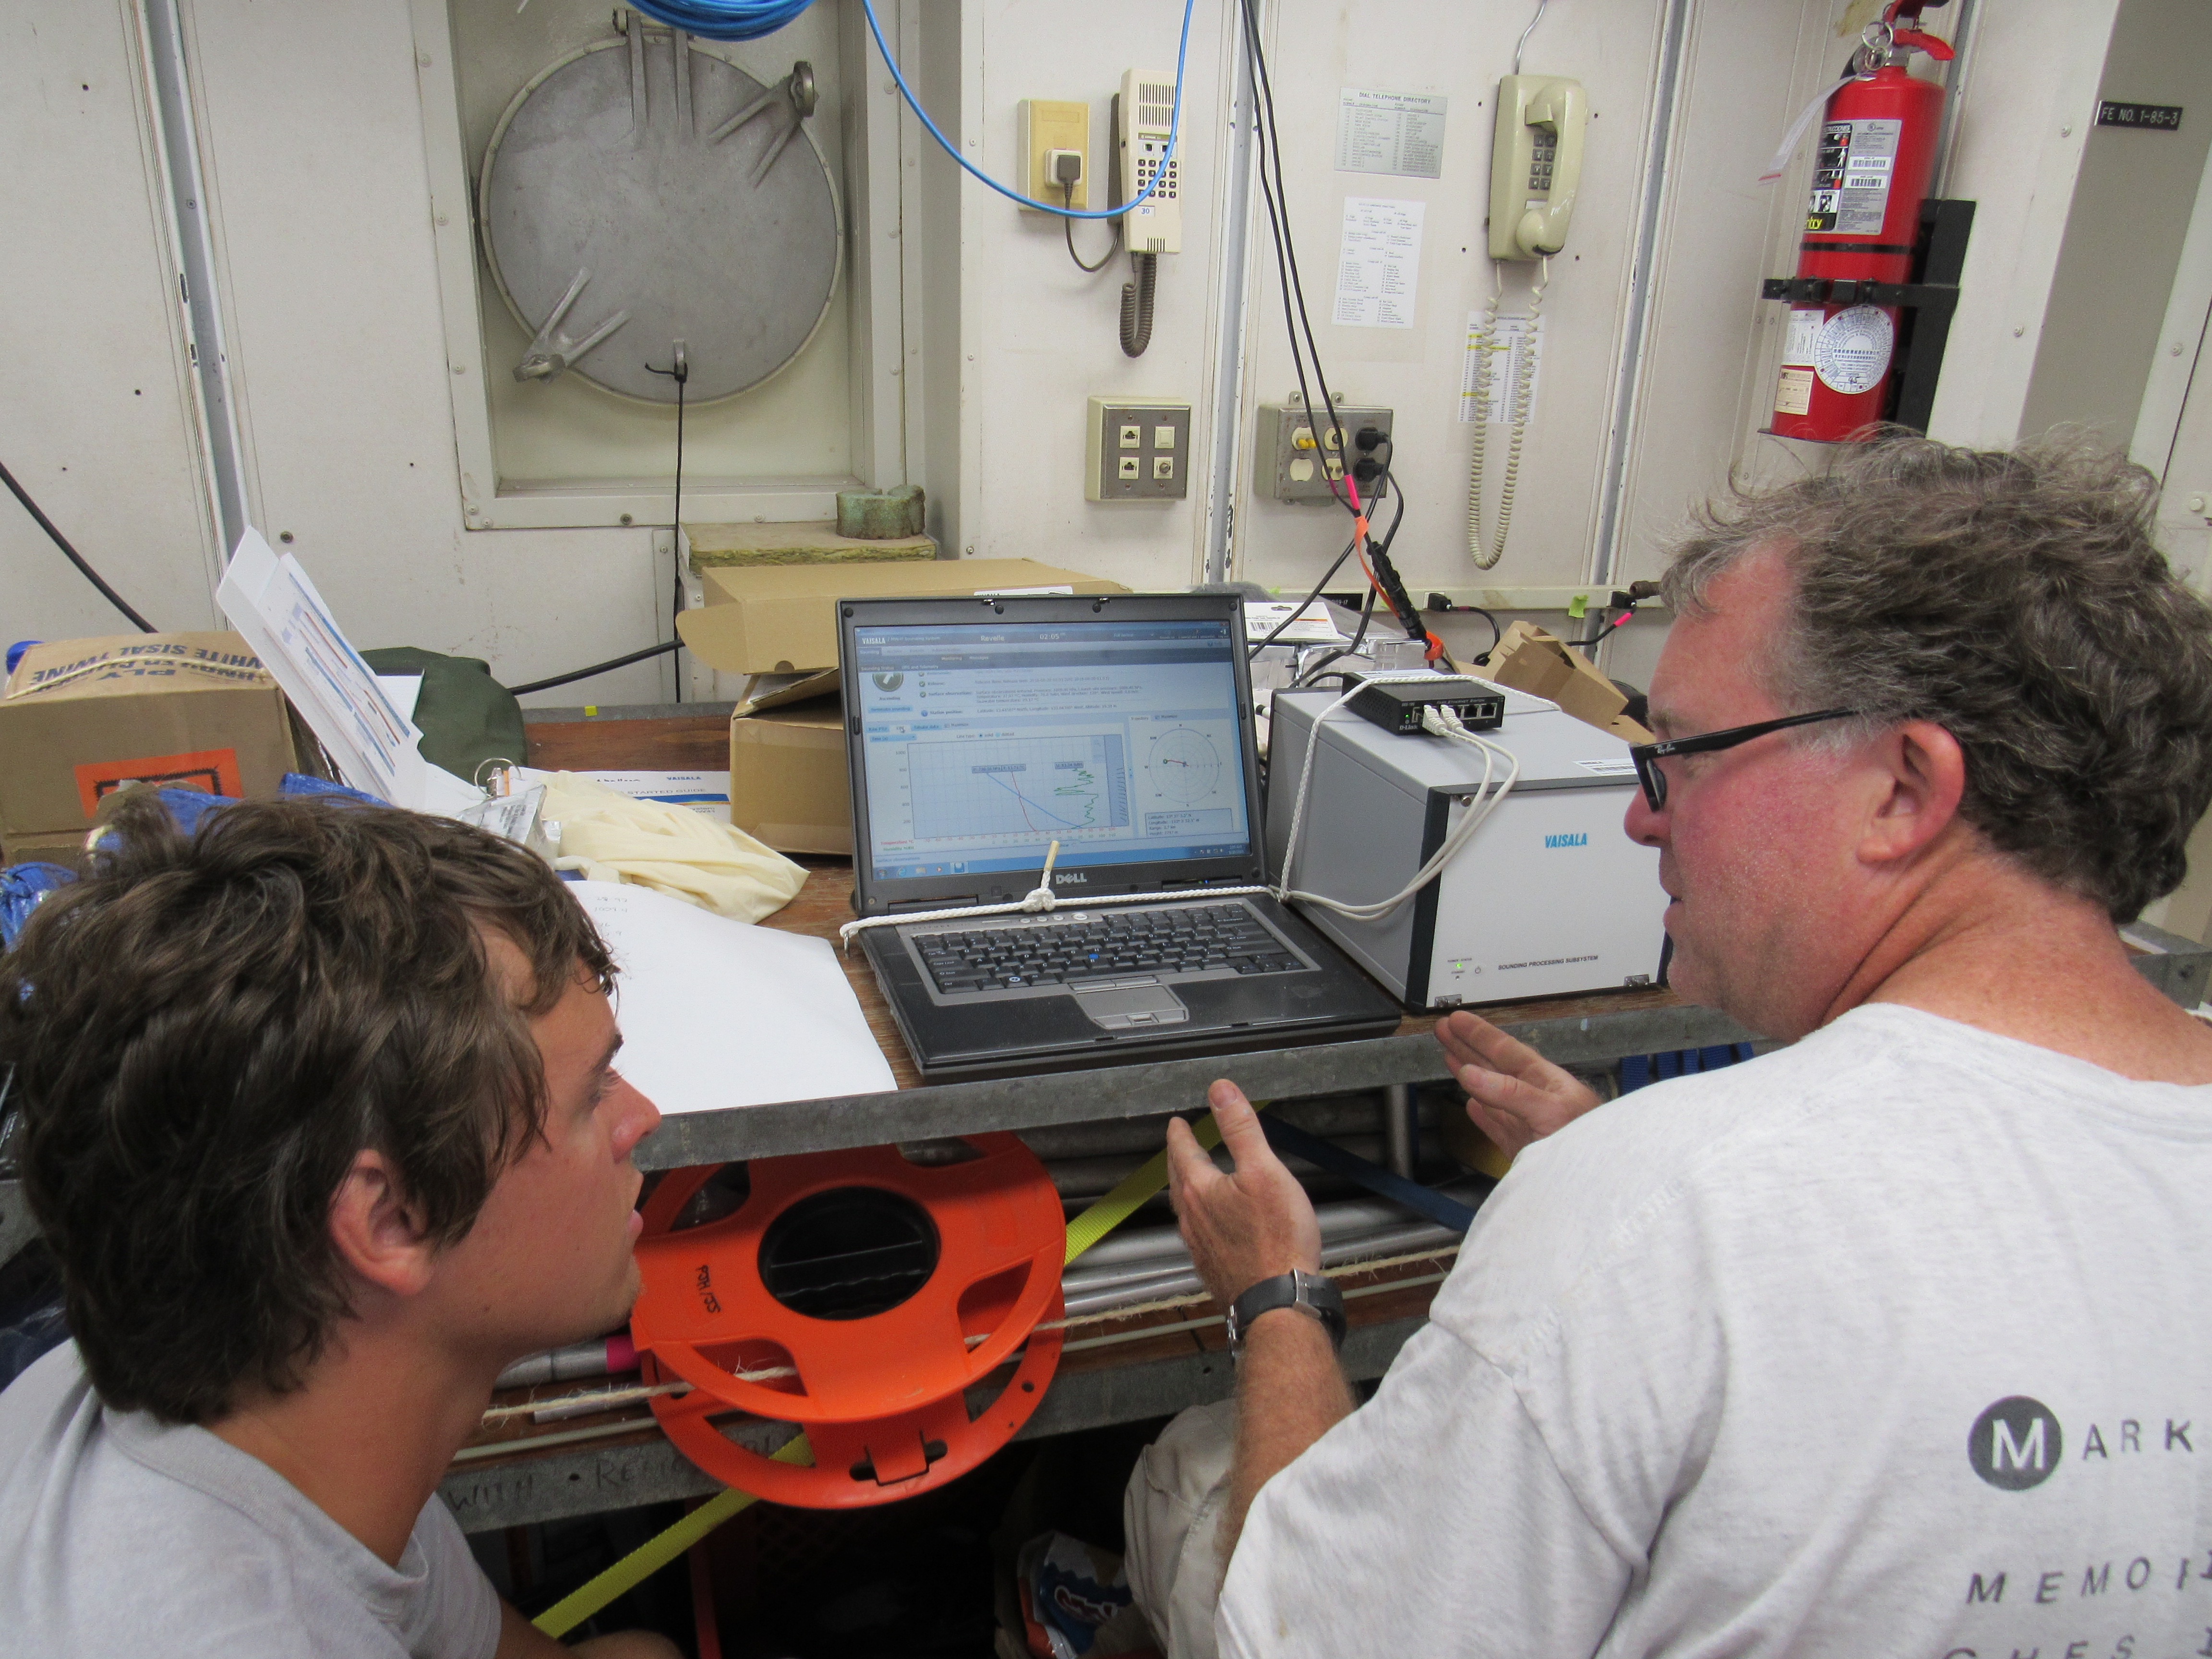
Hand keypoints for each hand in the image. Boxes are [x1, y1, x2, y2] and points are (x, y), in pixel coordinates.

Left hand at [1165, 1080, 1321, 1307]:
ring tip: (1193, 1180)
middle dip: (1178, 1159)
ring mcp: (1201, 1247)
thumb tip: (1220, 1091)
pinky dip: (1200, 1218)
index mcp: (1200, 1190)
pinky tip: (1213, 1225)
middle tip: (1180, 1147)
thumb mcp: (1264, 1170)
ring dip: (1186, 1189)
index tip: (1176, 1124)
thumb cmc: (1277, 1239)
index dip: (1179, 1133)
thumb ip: (1241, 1129)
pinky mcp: (1213, 1268)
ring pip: (1186, 1209)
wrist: (1279, 1301)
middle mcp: (1192, 1219)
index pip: (1182, 1151)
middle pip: (1178, 1180)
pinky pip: (1198, 1234)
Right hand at [1436, 1009, 1602, 1160]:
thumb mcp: (1551, 1112)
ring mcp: (1528, 1123)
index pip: (1507, 1050)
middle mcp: (1536, 1099)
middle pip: (1495, 1065)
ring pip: (1492, 1093)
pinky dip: (1482, 1116)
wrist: (1599, 1186)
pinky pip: (1496, 1126)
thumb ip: (1511, 1093)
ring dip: (1470, 1074)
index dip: (1480, 1034)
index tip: (1456, 1019)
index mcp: (1546, 1082)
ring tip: (1450, 1056)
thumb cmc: (1590, 1146)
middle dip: (1469, 1046)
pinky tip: (1473, 1106)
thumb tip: (1471, 1073)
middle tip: (1444, 1029)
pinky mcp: (1522, 1149)